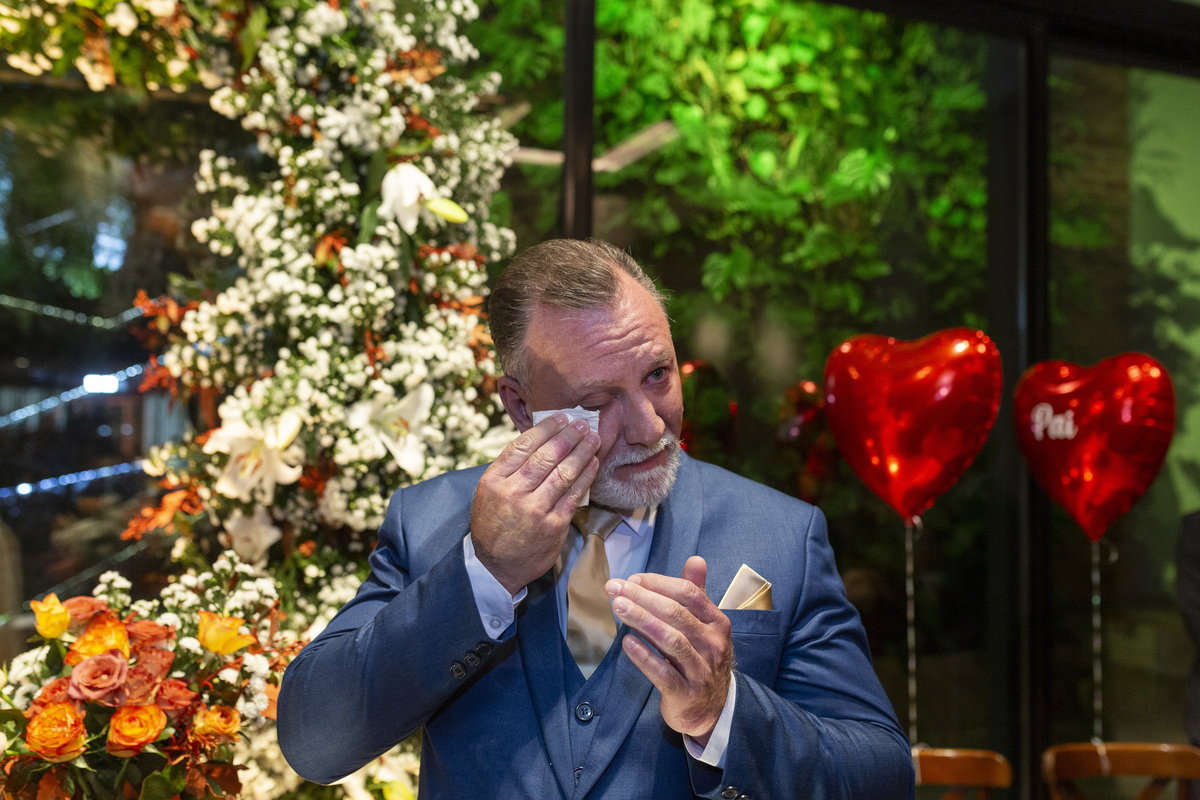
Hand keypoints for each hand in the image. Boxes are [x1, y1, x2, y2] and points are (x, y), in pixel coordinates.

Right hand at [471, 414, 600, 594]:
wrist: (496, 566)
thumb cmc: (494, 525)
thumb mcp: (489, 493)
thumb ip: (510, 469)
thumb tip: (541, 440)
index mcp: (494, 481)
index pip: (522, 446)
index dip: (545, 428)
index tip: (561, 418)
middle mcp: (513, 493)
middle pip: (546, 456)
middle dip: (568, 436)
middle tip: (582, 424)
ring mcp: (535, 510)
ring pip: (564, 473)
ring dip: (582, 452)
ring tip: (593, 439)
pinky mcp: (553, 526)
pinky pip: (574, 495)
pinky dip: (586, 476)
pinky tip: (593, 464)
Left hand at [605, 556, 732, 743]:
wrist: (713, 709)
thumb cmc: (702, 658)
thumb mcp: (704, 625)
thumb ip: (697, 593)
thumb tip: (696, 560)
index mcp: (717, 622)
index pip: (689, 594)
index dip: (659, 583)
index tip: (631, 579)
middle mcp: (713, 644)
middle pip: (676, 614)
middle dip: (643, 597)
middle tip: (614, 588)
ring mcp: (701, 670)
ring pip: (671, 640)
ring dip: (642, 620)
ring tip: (617, 607)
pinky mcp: (685, 693)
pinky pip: (663, 673)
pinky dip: (644, 656)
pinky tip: (627, 642)